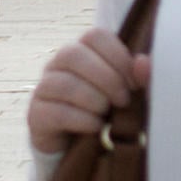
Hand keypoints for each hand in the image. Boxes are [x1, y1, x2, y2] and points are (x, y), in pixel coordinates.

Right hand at [22, 28, 146, 156]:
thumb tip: (143, 62)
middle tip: (123, 100)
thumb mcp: (128, 91)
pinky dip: (82, 120)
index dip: (118, 55)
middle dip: (106, 78)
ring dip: (94, 100)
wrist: (81, 145)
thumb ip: (139, 77)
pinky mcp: (36, 114)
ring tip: (108, 114)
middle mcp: (58, 63)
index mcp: (83, 49)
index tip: (133, 81)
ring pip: (63, 83)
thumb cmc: (108, 108)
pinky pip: (55, 111)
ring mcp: (43, 87)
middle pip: (74, 54)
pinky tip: (96, 127)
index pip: (95, 35)